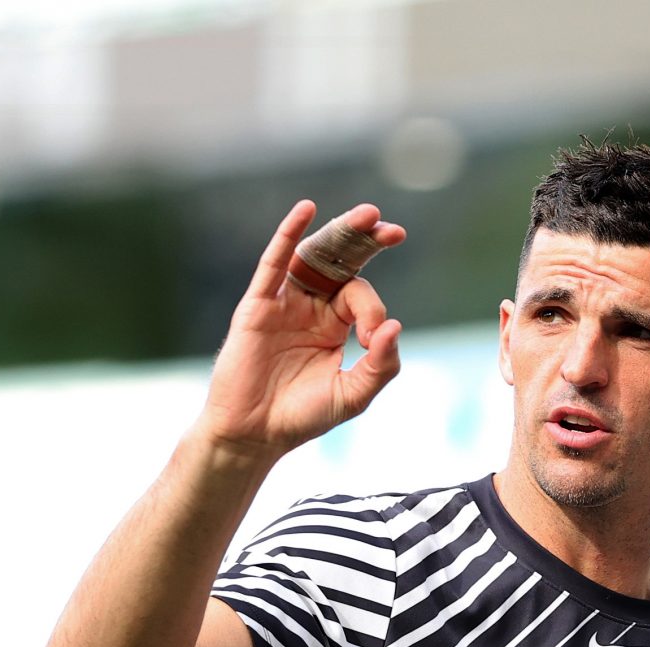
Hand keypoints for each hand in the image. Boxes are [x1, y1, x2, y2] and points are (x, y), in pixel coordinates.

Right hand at [196, 200, 407, 455]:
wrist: (253, 434)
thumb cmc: (301, 418)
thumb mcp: (353, 395)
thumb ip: (381, 366)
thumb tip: (395, 326)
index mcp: (335, 327)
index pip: (361, 297)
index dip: (372, 310)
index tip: (371, 340)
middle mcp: (311, 308)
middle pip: (342, 263)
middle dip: (369, 243)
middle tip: (393, 230)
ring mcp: (284, 303)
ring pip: (315, 257)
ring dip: (340, 233)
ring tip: (368, 215)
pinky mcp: (259, 305)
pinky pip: (274, 263)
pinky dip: (289, 235)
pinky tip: (306, 210)